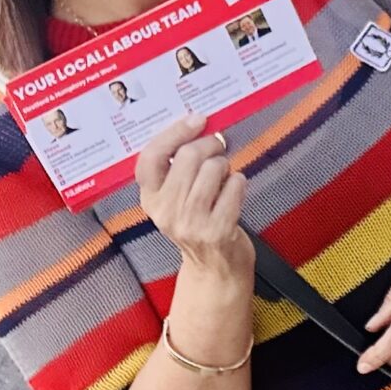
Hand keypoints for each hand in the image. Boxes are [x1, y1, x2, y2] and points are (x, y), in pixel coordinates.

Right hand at [136, 114, 254, 286]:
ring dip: (226, 166)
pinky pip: (235, 186)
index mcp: (150, 198)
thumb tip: (198, 124)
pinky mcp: (217, 231)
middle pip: (188, 156)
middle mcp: (165, 212)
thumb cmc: (199, 223)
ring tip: (223, 180)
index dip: (174, 132)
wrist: (215, 270)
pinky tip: (234, 193)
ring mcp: (190, 223)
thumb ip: (177, 168)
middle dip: (211, 145)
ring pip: (214, 168)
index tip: (196, 120)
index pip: (151, 157)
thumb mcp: (176, 199)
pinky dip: (240, 183)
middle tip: (219, 148)